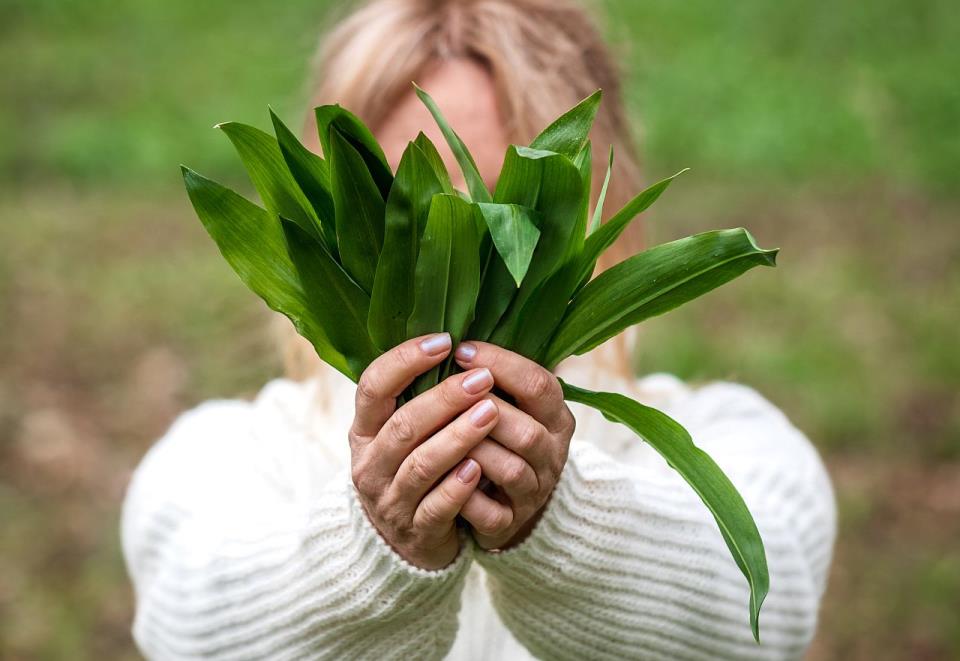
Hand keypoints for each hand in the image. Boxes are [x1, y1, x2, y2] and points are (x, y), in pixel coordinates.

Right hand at [349, 333, 499, 569]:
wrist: (406, 543)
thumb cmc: (412, 470)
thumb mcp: (402, 435)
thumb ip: (419, 396)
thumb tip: (459, 341)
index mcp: (365, 431)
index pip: (373, 386)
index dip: (405, 361)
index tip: (444, 341)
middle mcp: (370, 464)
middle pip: (403, 425)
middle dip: (444, 399)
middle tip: (482, 378)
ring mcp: (391, 501)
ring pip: (421, 465)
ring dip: (458, 437)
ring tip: (491, 413)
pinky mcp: (416, 531)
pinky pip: (437, 508)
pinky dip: (458, 487)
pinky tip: (479, 468)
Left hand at [452, 341, 575, 550]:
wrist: (506, 504)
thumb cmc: (497, 438)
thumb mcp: (509, 402)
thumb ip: (493, 375)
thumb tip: (452, 333)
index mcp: (554, 416)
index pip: (539, 384)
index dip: (501, 364)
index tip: (460, 350)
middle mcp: (551, 453)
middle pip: (528, 430)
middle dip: (483, 409)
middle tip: (447, 392)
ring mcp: (534, 491)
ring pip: (510, 468)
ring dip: (472, 448)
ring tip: (439, 432)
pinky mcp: (511, 523)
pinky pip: (492, 513)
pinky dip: (466, 497)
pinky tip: (442, 479)